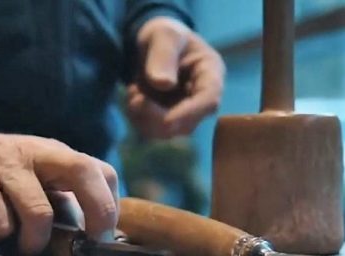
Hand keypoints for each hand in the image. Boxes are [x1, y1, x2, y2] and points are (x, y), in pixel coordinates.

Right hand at [0, 132, 118, 255]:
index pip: (100, 171)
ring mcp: (5, 166)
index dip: (109, 207)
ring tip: (24, 247)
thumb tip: (85, 240)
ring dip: (35, 241)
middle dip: (96, 213)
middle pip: (82, 173)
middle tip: (82, 247)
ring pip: (39, 211)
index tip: (101, 238)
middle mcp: (36, 153)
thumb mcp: (33, 176)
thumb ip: (58, 200)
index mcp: (55, 153)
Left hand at [127, 17, 224, 138]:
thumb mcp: (163, 35)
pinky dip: (137, 118)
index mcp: (210, 73)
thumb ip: (163, 55)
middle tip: (134, 98)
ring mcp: (184, 111)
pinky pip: (151, 129)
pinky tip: (133, 97)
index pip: (209, 101)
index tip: (166, 120)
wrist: (151, 44)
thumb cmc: (163, 35)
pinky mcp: (167, 118)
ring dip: (143, 118)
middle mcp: (201, 97)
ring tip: (133, 91)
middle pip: (186, 123)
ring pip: (166, 131)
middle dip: (156, 117)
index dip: (189, 114)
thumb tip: (164, 84)